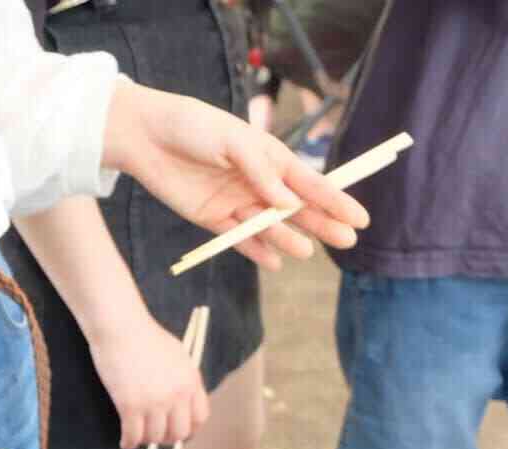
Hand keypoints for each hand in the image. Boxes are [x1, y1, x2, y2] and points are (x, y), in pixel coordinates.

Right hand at [89, 313, 208, 448]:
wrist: (121, 328)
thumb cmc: (145, 337)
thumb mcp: (178, 356)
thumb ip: (184, 380)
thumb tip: (182, 403)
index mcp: (191, 381)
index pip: (200, 418)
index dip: (189, 428)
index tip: (177, 430)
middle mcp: (176, 395)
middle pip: (178, 433)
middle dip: (166, 438)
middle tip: (155, 435)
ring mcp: (153, 402)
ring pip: (154, 438)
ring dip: (146, 440)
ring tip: (138, 436)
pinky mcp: (130, 406)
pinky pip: (133, 436)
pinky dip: (129, 443)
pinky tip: (126, 443)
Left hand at [102, 81, 369, 269]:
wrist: (147, 137)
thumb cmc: (194, 127)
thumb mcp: (233, 142)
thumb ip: (261, 172)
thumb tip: (288, 204)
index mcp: (271, 158)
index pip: (310, 183)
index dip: (336, 200)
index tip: (360, 218)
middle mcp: (258, 183)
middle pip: (296, 209)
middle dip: (322, 223)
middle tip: (347, 241)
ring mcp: (236, 202)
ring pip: (269, 226)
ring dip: (288, 238)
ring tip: (306, 251)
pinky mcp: (212, 219)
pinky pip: (239, 239)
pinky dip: (255, 250)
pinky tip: (274, 262)